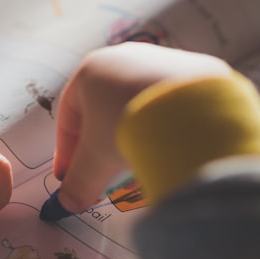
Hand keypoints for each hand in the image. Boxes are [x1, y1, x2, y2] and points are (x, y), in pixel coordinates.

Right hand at [52, 42, 231, 212]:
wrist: (189, 112)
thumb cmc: (132, 124)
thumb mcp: (96, 160)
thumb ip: (79, 182)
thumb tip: (70, 201)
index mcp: (92, 70)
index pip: (69, 117)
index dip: (67, 152)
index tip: (71, 176)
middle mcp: (125, 58)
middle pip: (103, 110)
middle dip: (101, 145)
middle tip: (103, 173)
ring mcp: (160, 60)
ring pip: (136, 104)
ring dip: (132, 134)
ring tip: (138, 161)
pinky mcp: (191, 71)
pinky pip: (168, 103)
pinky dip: (162, 125)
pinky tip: (167, 147)